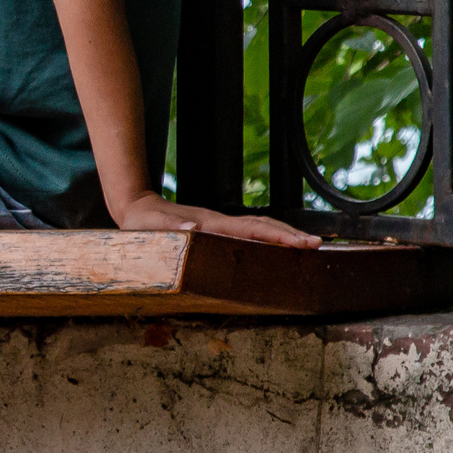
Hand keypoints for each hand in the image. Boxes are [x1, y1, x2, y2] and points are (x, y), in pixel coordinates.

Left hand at [113, 192, 321, 246]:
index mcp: (209, 224)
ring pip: (259, 226)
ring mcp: (220, 223)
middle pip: (262, 225)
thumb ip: (169, 226)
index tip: (299, 242)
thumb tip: (192, 226)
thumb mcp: (150, 226)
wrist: (136, 206)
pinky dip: (269, 236)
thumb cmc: (141, 221)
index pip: (249, 229)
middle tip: (316, 245)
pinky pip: (249, 232)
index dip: (275, 235)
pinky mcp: (217, 228)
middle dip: (290, 235)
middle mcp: (219, 221)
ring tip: (309, 245)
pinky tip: (280, 245)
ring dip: (284, 234)